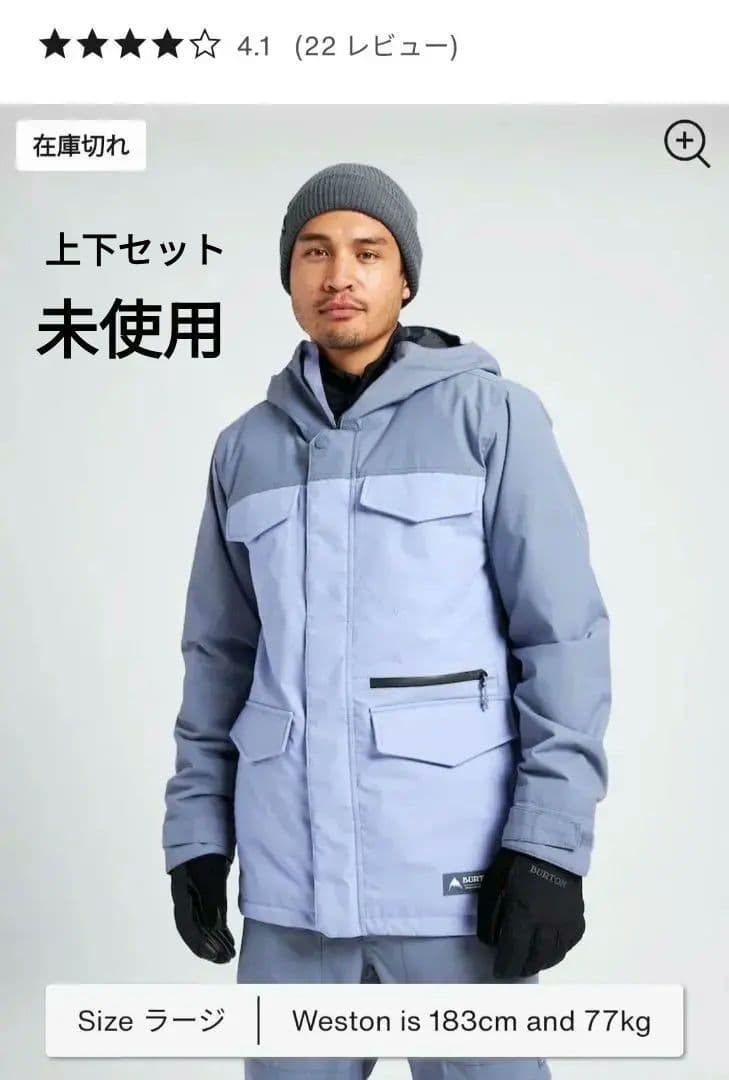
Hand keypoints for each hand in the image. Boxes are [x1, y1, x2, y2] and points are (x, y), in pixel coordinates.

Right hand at [169, 854, 235, 962]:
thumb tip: (214, 928)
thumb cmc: (206, 856)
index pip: (188, 926)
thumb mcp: (210, 877)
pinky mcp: (206, 894)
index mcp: (183, 897)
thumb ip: (212, 900)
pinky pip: (209, 917)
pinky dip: (218, 930)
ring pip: (202, 926)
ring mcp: (195, 898)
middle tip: (225, 959)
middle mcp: (186, 901)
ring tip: (228, 954)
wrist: (204, 833)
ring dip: (214, 942)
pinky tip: (228, 939)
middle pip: (194, 930)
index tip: (214, 955)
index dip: (200, 943)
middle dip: (209, 947)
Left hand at [477, 848, 584, 976]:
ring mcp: (565, 920)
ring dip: (541, 962)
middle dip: (522, 968)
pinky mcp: (578, 915)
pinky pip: (570, 942)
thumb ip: (489, 919)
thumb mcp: (493, 887)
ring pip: (555, 954)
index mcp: (523, 914)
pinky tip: (551, 949)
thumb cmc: (515, 864)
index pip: (513, 952)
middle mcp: (547, 922)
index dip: (505, 967)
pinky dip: (560, 950)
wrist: (548, 846)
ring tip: (531, 963)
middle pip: (535, 958)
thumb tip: (491, 944)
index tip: (499, 972)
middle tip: (514, 970)